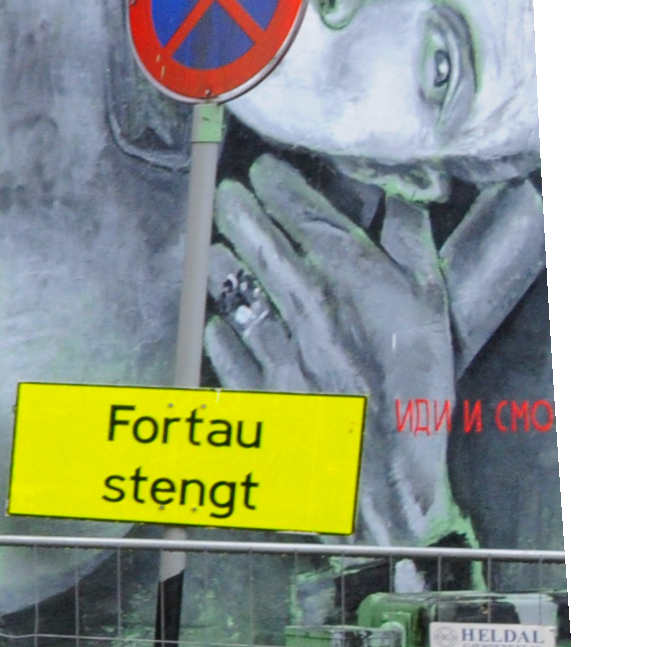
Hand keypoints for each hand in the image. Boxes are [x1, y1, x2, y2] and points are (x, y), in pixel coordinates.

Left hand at [206, 157, 454, 547]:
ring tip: (213, 252)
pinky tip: (214, 323)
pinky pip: (230, 356)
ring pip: (241, 298)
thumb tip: (402, 198)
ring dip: (224, 272)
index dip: (282, 192)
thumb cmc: (419, 391)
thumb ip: (411, 248)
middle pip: (264, 251)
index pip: (306, 221)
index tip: (264, 173)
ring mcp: (276, 350)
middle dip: (242, 218)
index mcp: (350, 284)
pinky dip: (221, 336)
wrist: (386, 472)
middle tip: (226, 197)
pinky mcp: (257, 392)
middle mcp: (306, 310)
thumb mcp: (432, 309)